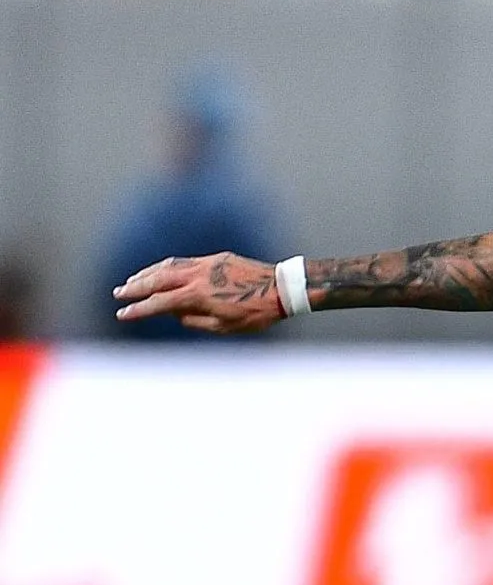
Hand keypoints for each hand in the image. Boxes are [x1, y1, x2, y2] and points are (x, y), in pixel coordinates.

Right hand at [112, 254, 284, 332]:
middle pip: (158, 279)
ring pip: (169, 266)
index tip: (122, 314)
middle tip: (118, 294)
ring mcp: (207, 264)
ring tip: (132, 281)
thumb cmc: (257, 313)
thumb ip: (195, 320)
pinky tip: (160, 270)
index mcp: (198, 296)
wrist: (282, 288)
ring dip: (147, 273)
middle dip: (135, 287)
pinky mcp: (216, 258)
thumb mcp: (225, 327)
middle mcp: (198, 276)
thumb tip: (175, 315)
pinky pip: (185, 260)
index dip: (139, 309)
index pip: (160, 303)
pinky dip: (167, 265)